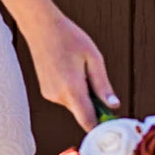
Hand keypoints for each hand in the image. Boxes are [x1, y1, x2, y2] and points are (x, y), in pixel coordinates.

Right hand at [25, 10, 118, 130]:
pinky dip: (74, 91)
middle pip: (83, 114)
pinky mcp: (46, 91)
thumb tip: (113, 106)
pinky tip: (71, 70)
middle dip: (95, 106)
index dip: (102, 127)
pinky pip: (66, 98)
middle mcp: (58, 96)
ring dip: (84, 95)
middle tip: (99, 83)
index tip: (113, 124)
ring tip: (81, 70)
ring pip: (75, 105)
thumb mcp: (94, 59)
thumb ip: (103, 86)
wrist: (41, 27)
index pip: (88, 121)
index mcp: (72, 89)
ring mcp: (50, 95)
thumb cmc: (69, 38)